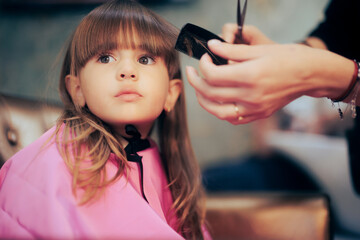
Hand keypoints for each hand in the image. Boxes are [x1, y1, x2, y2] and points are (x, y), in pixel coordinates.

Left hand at [186, 25, 353, 124]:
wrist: (311, 75)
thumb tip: (211, 47)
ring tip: (199, 88)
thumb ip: (231, 51)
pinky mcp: (258, 115)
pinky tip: (216, 101)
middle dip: (195, 81)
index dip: (202, 65)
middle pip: (210, 93)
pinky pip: (232, 119)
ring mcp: (254, 109)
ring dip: (203, 100)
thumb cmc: (288, 58)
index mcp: (250, 76)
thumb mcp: (259, 49)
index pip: (212, 75)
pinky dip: (219, 111)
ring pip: (217, 111)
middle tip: (192, 72)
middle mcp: (250, 96)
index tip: (204, 58)